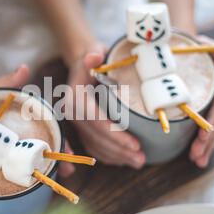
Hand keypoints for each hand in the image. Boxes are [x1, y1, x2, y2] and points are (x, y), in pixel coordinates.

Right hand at [66, 43, 145, 169]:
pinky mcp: (81, 128)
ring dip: (116, 157)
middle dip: (119, 151)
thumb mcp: (94, 51)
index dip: (116, 135)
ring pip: (95, 146)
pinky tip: (123, 160)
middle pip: (96, 138)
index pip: (96, 121)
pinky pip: (92, 146)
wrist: (82, 63)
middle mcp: (72, 112)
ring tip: (138, 162)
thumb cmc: (93, 58)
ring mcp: (75, 122)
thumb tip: (93, 57)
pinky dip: (108, 156)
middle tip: (141, 159)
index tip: (136, 145)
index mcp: (76, 97)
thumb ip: (93, 56)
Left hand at [189, 36, 213, 167]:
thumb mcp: (203, 42)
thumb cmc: (193, 45)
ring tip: (197, 162)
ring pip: (212, 130)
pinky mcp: (201, 110)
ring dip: (206, 148)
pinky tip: (194, 156)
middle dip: (208, 142)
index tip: (203, 135)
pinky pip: (204, 129)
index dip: (212, 121)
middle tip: (196, 157)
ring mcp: (211, 105)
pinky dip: (201, 144)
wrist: (183, 48)